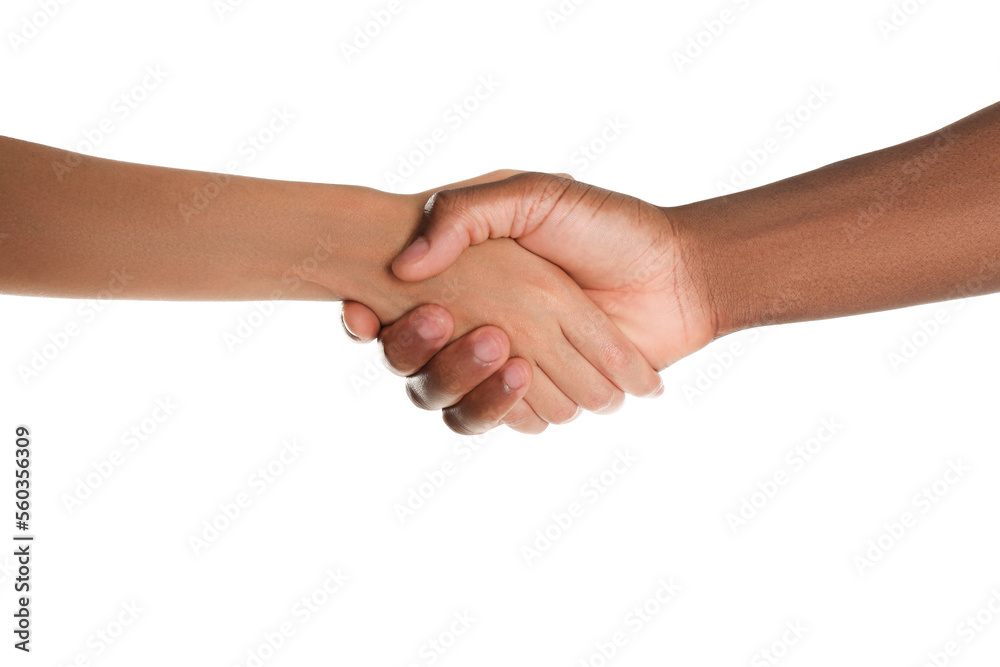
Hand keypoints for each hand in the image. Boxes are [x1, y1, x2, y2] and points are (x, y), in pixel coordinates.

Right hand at [344, 172, 718, 431]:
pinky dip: (503, 408)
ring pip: (445, 401)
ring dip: (465, 384)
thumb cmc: (604, 226)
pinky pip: (495, 421)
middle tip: (457, 323)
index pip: (386, 306)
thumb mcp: (533, 195)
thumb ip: (465, 215)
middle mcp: (468, 326)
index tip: (363, 310)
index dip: (363, 318)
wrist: (675, 276)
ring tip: (511, 360)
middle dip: (421, 351)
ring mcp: (497, 367)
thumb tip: (404, 266)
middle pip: (408, 364)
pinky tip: (525, 378)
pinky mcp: (531, 400)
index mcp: (458, 277)